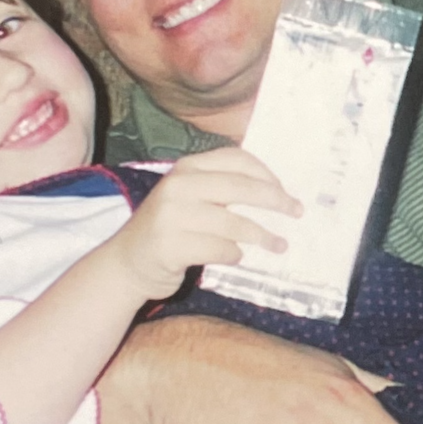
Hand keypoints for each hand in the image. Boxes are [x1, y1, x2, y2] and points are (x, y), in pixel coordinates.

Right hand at [108, 149, 299, 299]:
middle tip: (296, 212)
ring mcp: (172, 215)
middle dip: (274, 200)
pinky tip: (237, 257)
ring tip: (279, 245)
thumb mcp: (189, 198)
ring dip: (262, 235)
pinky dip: (234, 255)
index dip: (266, 174)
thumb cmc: (169, 230)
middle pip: (240, 187)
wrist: (126, 264)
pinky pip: (219, 249)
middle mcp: (178, 186)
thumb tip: (275, 193)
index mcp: (187, 168)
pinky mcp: (171, 245)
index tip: (285, 191)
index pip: (236, 160)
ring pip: (233, 223)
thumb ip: (221, 190)